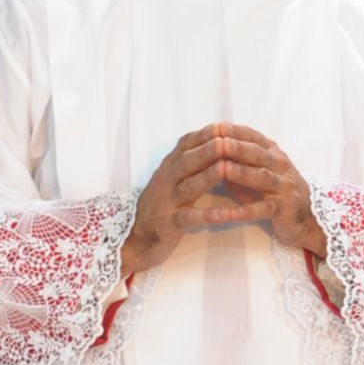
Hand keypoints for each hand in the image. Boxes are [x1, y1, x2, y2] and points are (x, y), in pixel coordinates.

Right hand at [121, 128, 238, 283]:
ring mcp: (166, 202)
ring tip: (226, 168)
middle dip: (207, 149)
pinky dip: (208, 215)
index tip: (225, 126)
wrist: (135, 239)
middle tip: (228, 140)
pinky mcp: (169, 224)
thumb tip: (216, 142)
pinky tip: (226, 214)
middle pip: (187, 161)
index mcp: (168, 168)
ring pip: (188, 186)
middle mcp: (165, 181)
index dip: (205, 135)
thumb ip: (189, 163)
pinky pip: (190, 218)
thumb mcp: (171, 180)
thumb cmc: (161, 206)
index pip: (186, 144)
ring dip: (208, 176)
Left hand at [204, 125, 325, 259]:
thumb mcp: (257, 171)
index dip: (235, 132)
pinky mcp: (284, 209)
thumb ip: (237, 161)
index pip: (253, 137)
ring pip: (262, 177)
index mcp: (272, 153)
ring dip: (242, 173)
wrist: (307, 215)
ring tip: (223, 169)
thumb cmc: (274, 191)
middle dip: (237, 147)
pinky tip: (231, 213)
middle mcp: (280, 166)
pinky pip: (264, 209)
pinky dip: (247, 211)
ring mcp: (284, 187)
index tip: (215, 127)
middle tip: (218, 142)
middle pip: (258, 154)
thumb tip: (209, 150)